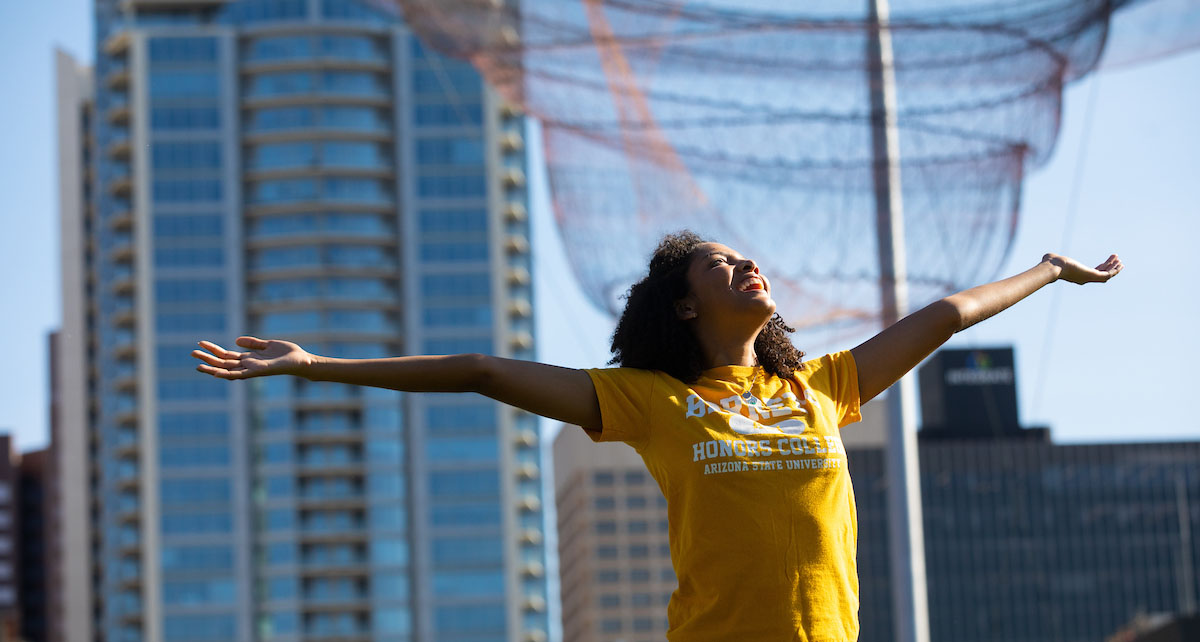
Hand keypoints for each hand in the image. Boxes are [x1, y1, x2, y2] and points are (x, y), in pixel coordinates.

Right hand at [193, 336, 313, 379]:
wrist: (301, 361)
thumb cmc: (287, 354)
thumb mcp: (268, 344)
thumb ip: (253, 343)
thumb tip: (236, 340)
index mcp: (249, 359)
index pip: (226, 356)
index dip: (213, 350)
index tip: (200, 343)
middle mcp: (248, 366)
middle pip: (223, 363)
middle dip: (207, 358)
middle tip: (191, 352)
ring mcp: (252, 370)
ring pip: (227, 370)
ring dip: (212, 368)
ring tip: (197, 365)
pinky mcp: (259, 371)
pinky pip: (240, 375)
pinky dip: (228, 374)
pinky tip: (216, 373)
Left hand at [1044, 253, 1122, 284]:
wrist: (1053, 267)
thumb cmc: (1051, 263)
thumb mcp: (1054, 260)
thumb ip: (1053, 258)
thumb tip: (1047, 256)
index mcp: (1078, 276)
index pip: (1093, 272)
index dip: (1101, 267)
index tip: (1106, 261)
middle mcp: (1084, 278)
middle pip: (1101, 273)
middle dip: (1109, 266)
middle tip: (1116, 259)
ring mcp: (1089, 277)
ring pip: (1106, 274)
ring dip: (1114, 267)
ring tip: (1119, 259)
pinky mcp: (1092, 275)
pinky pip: (1108, 274)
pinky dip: (1114, 270)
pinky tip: (1119, 263)